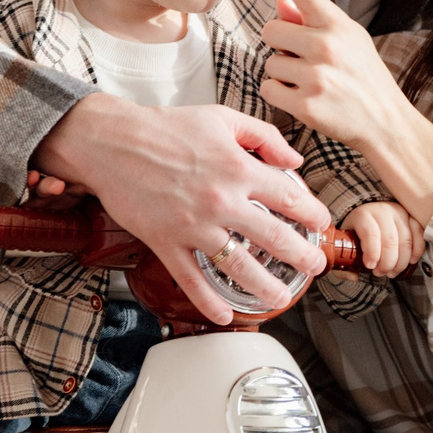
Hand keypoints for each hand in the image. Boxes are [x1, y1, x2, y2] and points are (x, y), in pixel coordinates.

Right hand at [37, 94, 329, 325]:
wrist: (111, 141)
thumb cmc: (165, 127)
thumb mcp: (222, 117)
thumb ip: (264, 136)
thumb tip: (294, 159)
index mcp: (238, 168)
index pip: (289, 195)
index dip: (311, 212)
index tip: (321, 223)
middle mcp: (221, 200)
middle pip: (274, 237)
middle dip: (301, 255)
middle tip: (315, 266)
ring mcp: (194, 226)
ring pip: (239, 266)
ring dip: (265, 287)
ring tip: (282, 297)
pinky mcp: (166, 243)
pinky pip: (192, 281)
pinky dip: (209, 303)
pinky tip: (225, 314)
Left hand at [253, 0, 421, 150]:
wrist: (386, 123)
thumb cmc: (364, 77)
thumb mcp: (349, 41)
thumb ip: (311, 21)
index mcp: (337, 24)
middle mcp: (326, 45)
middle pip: (269, 30)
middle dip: (280, 46)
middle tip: (305, 60)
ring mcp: (316, 75)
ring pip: (269, 63)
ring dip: (282, 74)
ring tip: (312, 82)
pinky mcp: (306, 105)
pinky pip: (268, 89)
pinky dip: (279, 95)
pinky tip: (303, 99)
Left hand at [345, 201, 424, 276]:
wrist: (368, 215)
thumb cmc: (355, 233)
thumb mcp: (344, 244)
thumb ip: (345, 262)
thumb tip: (355, 276)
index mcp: (362, 215)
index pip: (370, 233)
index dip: (372, 252)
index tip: (370, 267)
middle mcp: (382, 211)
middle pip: (390, 239)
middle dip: (387, 262)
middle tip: (381, 273)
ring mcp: (399, 213)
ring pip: (406, 240)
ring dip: (401, 261)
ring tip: (392, 272)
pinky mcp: (411, 217)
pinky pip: (418, 234)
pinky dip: (417, 250)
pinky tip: (410, 262)